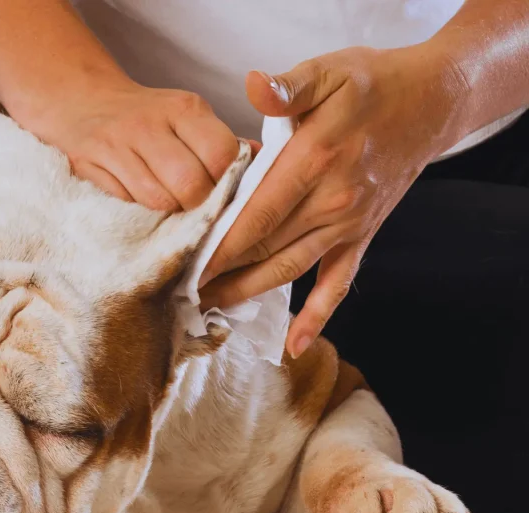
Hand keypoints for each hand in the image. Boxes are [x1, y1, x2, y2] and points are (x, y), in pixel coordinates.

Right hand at [23, 80, 248, 210]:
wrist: (82, 103)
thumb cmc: (146, 117)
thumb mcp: (188, 117)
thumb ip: (222, 143)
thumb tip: (264, 166)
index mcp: (183, 109)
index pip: (221, 154)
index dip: (227, 183)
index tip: (223, 192)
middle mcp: (148, 124)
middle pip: (191, 185)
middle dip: (199, 206)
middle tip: (197, 208)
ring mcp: (115, 147)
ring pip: (158, 201)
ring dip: (169, 213)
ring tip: (171, 207)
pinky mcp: (89, 167)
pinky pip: (127, 205)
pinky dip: (140, 213)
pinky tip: (143, 204)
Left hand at [198, 44, 466, 357]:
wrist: (431, 101)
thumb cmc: (372, 83)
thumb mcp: (327, 70)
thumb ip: (287, 87)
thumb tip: (253, 85)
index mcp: (314, 160)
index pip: (253, 213)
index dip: (216, 243)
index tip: (181, 262)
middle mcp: (331, 201)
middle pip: (264, 248)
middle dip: (219, 272)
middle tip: (178, 289)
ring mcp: (348, 224)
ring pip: (289, 270)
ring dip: (248, 293)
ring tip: (209, 307)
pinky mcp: (361, 235)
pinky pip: (338, 284)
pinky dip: (316, 316)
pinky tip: (294, 345)